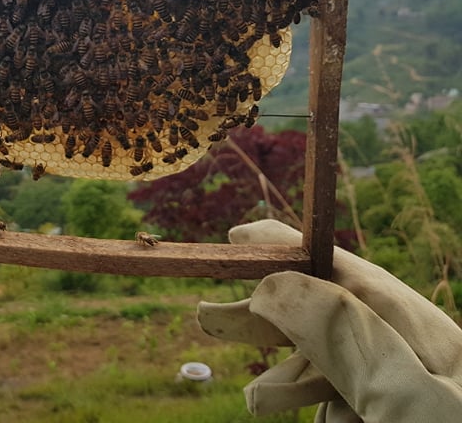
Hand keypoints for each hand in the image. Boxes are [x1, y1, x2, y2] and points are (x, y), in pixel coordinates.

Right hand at [197, 219, 461, 421]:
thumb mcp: (410, 404)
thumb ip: (346, 336)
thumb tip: (279, 284)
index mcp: (437, 343)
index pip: (352, 276)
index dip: (292, 250)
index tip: (237, 240)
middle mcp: (421, 367)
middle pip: (331, 316)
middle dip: (271, 315)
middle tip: (210, 317)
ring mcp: (402, 402)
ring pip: (328, 366)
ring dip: (283, 374)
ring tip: (257, 400)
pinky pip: (337, 402)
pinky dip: (302, 400)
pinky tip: (272, 406)